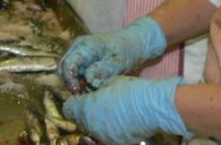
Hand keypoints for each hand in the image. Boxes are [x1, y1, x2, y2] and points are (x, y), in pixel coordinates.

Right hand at [58, 17, 167, 92]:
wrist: (134, 42)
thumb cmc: (127, 50)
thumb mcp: (118, 62)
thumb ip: (103, 70)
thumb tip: (88, 81)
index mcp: (86, 46)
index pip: (69, 62)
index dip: (69, 78)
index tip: (76, 91)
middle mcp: (78, 47)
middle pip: (63, 67)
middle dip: (70, 82)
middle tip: (82, 94)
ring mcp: (79, 52)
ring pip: (68, 71)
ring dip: (75, 82)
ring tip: (89, 91)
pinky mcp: (83, 59)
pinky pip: (75, 72)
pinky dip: (80, 81)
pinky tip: (91, 87)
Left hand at [63, 76, 190, 143]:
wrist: (152, 106)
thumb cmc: (130, 90)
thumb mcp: (108, 82)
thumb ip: (93, 88)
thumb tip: (90, 90)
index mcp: (84, 109)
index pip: (68, 109)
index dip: (75, 102)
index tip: (82, 97)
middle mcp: (91, 127)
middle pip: (80, 122)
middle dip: (85, 113)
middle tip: (97, 104)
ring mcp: (104, 137)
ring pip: (93, 131)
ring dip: (97, 123)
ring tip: (110, 113)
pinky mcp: (117, 143)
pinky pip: (108, 137)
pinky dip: (110, 131)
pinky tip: (120, 122)